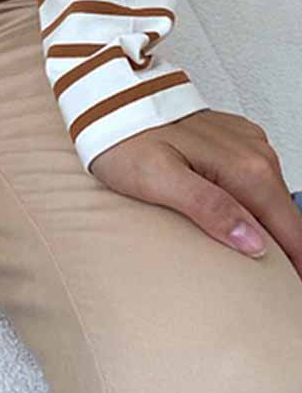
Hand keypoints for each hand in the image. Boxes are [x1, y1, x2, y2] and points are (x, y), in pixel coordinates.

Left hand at [88, 109, 301, 278]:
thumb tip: (254, 242)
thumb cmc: (125, 139)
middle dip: (291, 253)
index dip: (297, 266)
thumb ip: (209, 206)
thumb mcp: (159, 179)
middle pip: (287, 216)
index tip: (294, 293)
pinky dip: (261, 207)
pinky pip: (260, 182)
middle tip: (283, 288)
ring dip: (277, 231)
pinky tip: (249, 226)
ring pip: (275, 200)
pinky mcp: (235, 142)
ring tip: (273, 267)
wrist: (110, 99)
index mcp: (245, 167)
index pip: (291, 229)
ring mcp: (247, 144)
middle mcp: (255, 152)